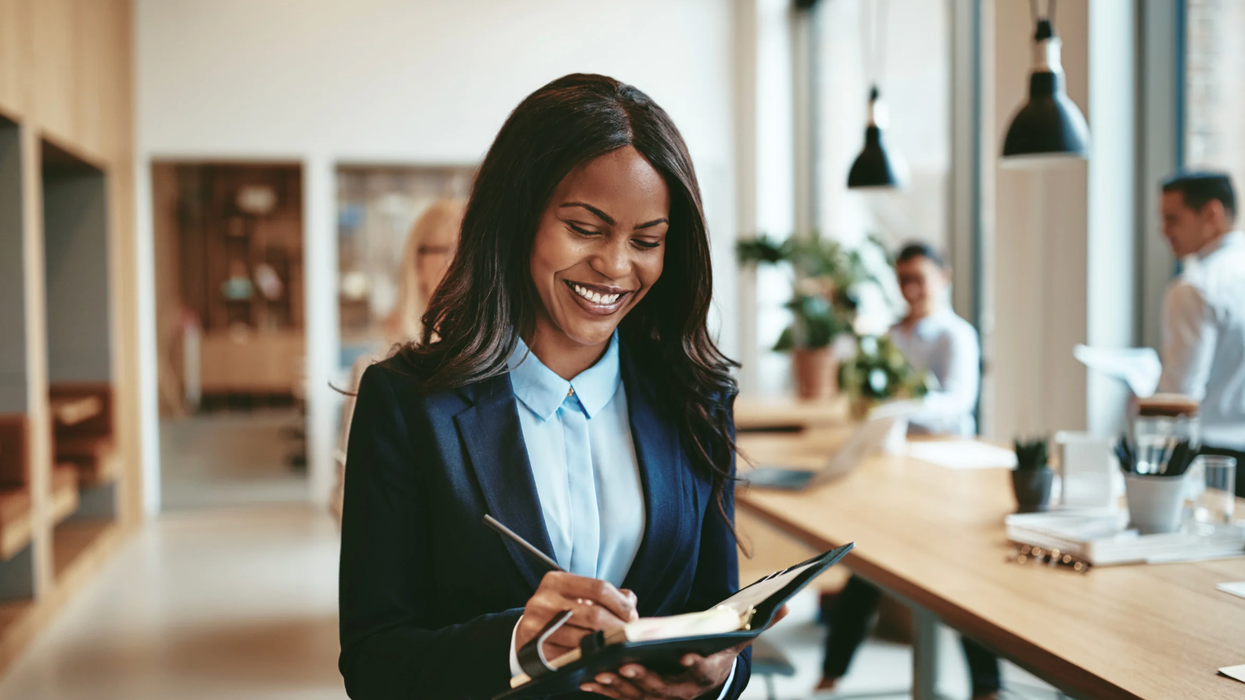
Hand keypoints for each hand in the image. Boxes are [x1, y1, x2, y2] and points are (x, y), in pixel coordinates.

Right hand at [516, 571, 638, 660]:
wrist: (528, 631)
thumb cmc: (560, 610)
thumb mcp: (577, 594)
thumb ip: (606, 594)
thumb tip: (630, 603)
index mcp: (556, 581)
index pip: (598, 588)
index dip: (620, 604)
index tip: (632, 616)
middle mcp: (543, 600)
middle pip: (594, 615)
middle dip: (618, 627)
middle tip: (629, 636)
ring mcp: (537, 626)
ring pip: (584, 639)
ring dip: (606, 646)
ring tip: (617, 646)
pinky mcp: (535, 650)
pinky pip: (571, 657)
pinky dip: (589, 659)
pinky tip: (597, 657)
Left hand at [580, 605, 789, 698]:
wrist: (706, 673)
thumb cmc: (719, 649)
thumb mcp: (741, 637)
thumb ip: (762, 622)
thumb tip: (788, 603)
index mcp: (709, 673)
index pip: (705, 671)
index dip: (696, 664)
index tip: (686, 655)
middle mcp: (686, 690)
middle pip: (665, 688)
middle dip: (645, 679)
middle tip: (626, 666)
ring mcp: (663, 696)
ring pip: (640, 695)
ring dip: (619, 687)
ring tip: (601, 673)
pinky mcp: (642, 697)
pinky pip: (622, 697)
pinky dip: (605, 691)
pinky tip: (588, 680)